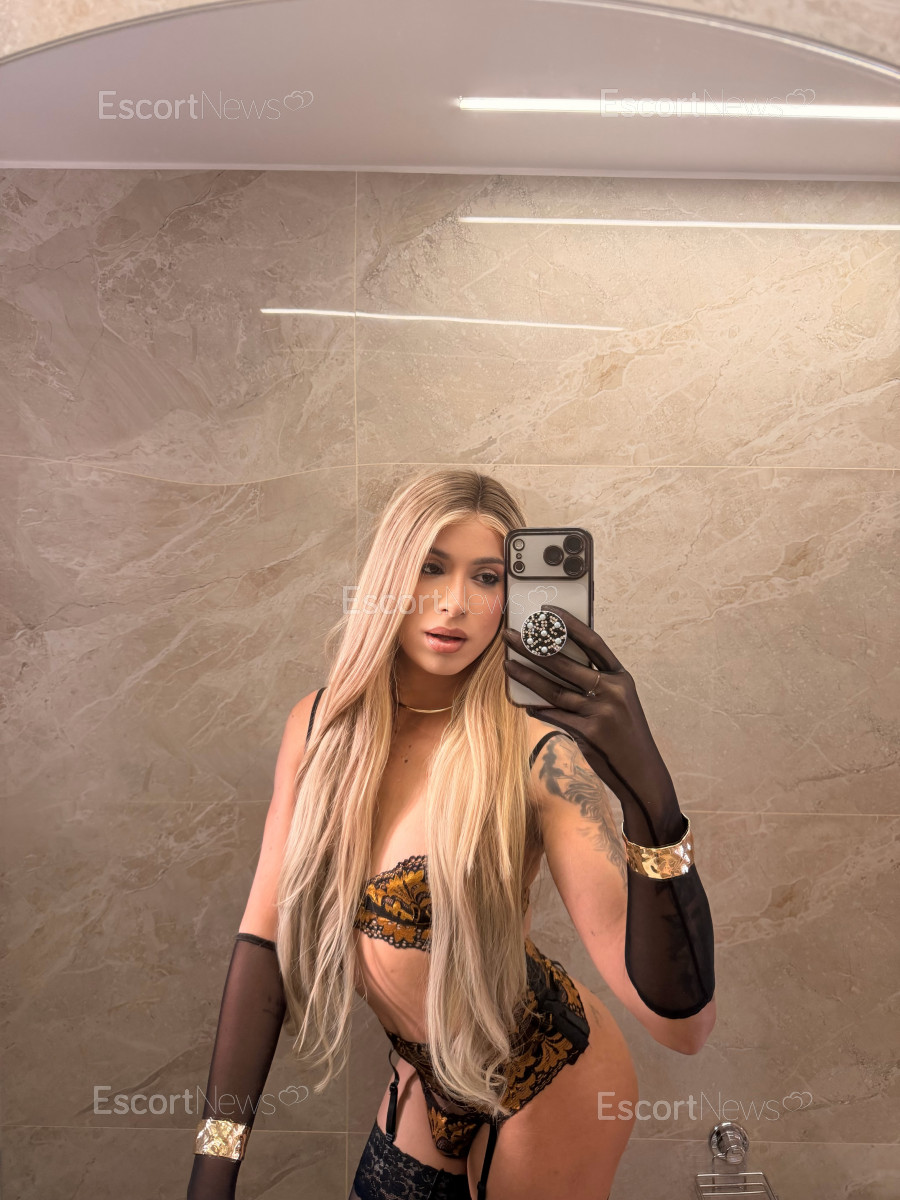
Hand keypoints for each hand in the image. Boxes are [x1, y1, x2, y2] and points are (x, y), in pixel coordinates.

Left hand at [502, 604, 685, 846]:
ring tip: (507, 664)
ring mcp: (601, 712)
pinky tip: (522, 701)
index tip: (548, 611)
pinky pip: (554, 715)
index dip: (570, 624)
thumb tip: (558, 668)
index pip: (593, 643)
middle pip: (566, 663)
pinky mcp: (588, 733)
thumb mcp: (620, 704)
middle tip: (511, 636)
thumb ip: (596, 685)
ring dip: (527, 676)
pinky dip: (537, 708)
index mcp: (621, 678)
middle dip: (534, 647)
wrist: (641, 773)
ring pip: (554, 689)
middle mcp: (613, 691)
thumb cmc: (626, 736)